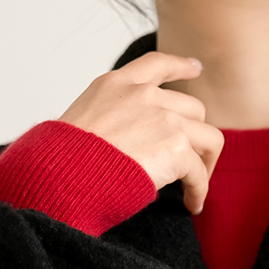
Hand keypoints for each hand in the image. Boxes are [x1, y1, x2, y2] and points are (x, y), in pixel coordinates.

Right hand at [59, 49, 223, 213]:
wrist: (61, 176)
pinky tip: (192, 203)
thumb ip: (112, 119)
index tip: (196, 67)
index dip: (181, 66)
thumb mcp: (82, 122)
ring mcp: (164, 118)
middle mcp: (143, 95)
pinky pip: (199, 172)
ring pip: (208, 137)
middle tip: (190, 161)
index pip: (157, 65)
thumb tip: (130, 142)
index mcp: (117, 85)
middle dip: (195, 135)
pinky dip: (199, 189)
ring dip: (204, 163)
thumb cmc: (63, 161)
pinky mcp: (176, 146)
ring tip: (195, 185)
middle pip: (192, 108)